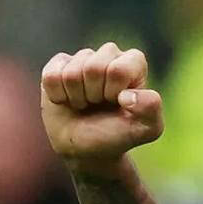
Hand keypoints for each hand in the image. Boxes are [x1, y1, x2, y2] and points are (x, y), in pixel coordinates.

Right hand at [40, 42, 163, 167]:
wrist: (88, 149)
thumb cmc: (119, 135)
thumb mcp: (147, 128)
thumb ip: (151, 108)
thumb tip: (126, 94)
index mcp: (134, 62)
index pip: (118, 70)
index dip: (113, 92)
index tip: (118, 104)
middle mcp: (110, 54)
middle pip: (93, 68)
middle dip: (94, 94)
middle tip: (99, 104)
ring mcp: (83, 58)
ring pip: (71, 74)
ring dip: (77, 97)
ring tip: (86, 103)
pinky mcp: (59, 64)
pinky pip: (51, 76)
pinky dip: (57, 96)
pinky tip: (68, 100)